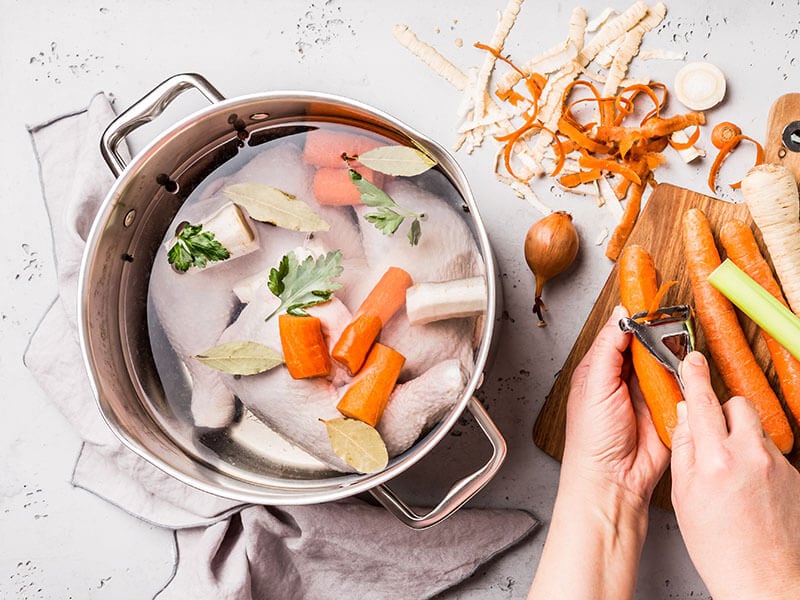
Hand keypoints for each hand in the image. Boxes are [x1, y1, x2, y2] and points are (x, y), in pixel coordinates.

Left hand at [529, 307, 669, 599]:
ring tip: (675, 348)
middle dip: (658, 333)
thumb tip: (620, 315)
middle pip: (646, 344)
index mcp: (599, 368)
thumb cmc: (592, 440)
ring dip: (672, 357)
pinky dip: (685, 379)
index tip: (648, 294)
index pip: (619, 332)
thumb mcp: (594, 383)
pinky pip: (681, 385)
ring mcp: (646, 392)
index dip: (634, 315)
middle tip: (670, 319)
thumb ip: (609, 348)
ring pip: (666, 362)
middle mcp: (622, 377)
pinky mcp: (667, 408)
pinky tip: (684, 373)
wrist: (613, 480)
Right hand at [671, 351, 799, 599]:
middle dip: (722, 412)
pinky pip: (772, 451)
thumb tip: (685, 416)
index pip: (702, 402)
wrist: (765, 581)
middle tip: (710, 435)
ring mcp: (778, 465)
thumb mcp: (684, 496)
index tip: (692, 360)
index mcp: (715, 460)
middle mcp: (750, 455)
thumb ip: (684, 449)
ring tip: (730, 470)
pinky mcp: (796, 476)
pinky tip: (749, 488)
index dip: (694, 376)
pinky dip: (758, 459)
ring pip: (755, 428)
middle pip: (737, 405)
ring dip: (740, 437)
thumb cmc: (720, 548)